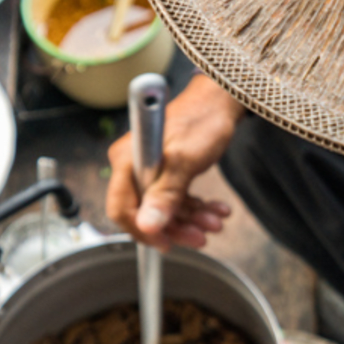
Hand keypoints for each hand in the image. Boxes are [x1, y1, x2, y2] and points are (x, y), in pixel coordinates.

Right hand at [107, 76, 247, 250]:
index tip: (166, 244)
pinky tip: (215, 209)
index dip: (142, 231)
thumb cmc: (202, 121)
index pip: (121, 209)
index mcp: (127, 161)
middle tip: (201, 236)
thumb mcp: (185, 162)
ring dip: (191, 219)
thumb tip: (148, 227)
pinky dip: (195, 206)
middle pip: (145, 211)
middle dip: (175, 227)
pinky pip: (176, 197)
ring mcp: (149, 168)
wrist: (221, 100)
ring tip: (215, 221)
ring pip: (164, 208)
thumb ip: (165, 195)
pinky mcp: (166, 169)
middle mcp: (133, 165)